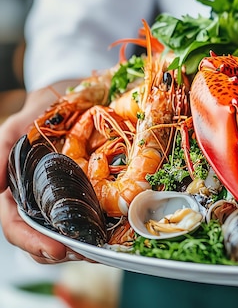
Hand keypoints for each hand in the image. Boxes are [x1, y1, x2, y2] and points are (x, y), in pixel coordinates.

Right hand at [0, 81, 86, 263]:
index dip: (31, 242)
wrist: (79, 96)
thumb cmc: (47, 108)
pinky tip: (113, 239)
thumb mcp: (24, 120)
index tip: (55, 249)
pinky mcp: (90, 196)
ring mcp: (65, 200)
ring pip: (65, 236)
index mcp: (18, 189)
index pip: (16, 225)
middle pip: (40, 239)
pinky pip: (91, 222)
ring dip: (80, 249)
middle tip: (83, 253)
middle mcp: (40, 200)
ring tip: (99, 250)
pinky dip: (98, 234)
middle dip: (58, 252)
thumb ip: (4, 145)